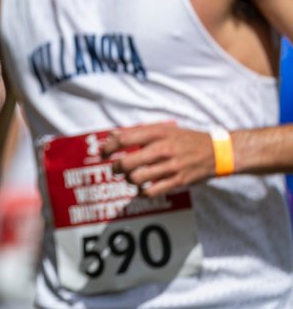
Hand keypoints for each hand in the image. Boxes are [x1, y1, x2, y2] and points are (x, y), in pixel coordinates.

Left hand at [101, 123, 216, 196]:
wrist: (218, 151)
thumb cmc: (186, 139)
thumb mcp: (164, 129)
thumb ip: (138, 132)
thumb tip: (113, 136)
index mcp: (157, 133)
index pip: (124, 139)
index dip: (108, 148)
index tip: (103, 154)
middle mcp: (163, 149)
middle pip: (127, 162)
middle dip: (116, 168)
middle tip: (115, 170)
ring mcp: (171, 166)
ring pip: (137, 178)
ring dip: (129, 181)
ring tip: (130, 178)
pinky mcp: (179, 181)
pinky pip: (152, 191)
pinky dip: (142, 192)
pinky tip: (141, 190)